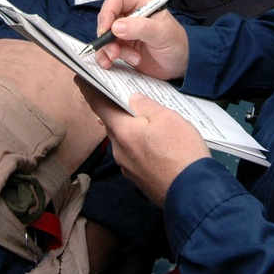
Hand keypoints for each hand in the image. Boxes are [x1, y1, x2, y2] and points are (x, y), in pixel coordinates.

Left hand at [79, 82, 209, 206]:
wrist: (193, 192)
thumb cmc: (180, 151)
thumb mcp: (167, 118)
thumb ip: (147, 106)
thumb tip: (133, 100)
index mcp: (122, 132)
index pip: (99, 106)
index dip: (89, 91)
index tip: (80, 80)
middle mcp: (119, 151)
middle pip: (113, 125)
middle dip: (116, 112)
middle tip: (122, 98)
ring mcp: (128, 169)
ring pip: (125, 142)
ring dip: (130, 131)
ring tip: (146, 122)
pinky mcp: (140, 180)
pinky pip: (135, 156)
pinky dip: (140, 146)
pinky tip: (156, 146)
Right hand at [93, 0, 188, 78]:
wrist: (180, 66)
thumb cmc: (176, 44)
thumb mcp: (162, 33)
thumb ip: (140, 28)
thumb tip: (116, 27)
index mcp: (142, 4)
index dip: (108, 11)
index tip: (106, 29)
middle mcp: (131, 16)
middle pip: (107, 18)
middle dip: (106, 36)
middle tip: (114, 50)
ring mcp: (126, 33)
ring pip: (105, 36)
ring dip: (108, 49)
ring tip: (124, 58)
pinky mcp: (123, 48)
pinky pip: (106, 50)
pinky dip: (104, 57)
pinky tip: (109, 64)